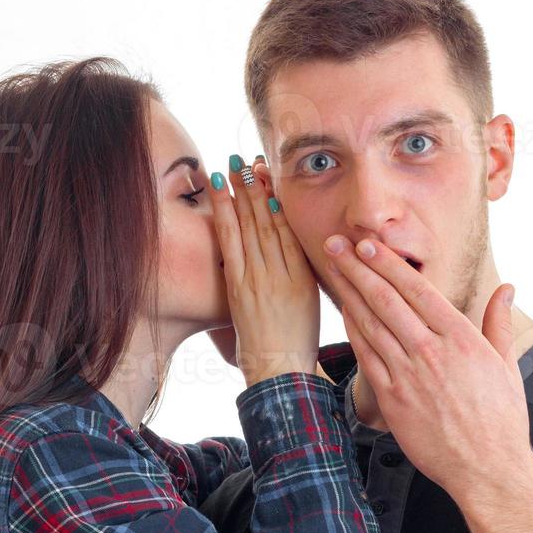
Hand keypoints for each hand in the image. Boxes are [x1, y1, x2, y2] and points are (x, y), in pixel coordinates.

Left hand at [207, 156, 319, 386]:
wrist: (280, 372)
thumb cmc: (297, 344)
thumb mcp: (310, 304)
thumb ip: (302, 273)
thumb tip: (290, 248)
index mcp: (304, 276)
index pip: (289, 227)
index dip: (278, 197)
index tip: (271, 173)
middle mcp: (283, 273)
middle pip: (269, 221)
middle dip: (258, 187)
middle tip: (249, 159)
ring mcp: (259, 280)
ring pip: (250, 227)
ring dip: (241, 194)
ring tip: (232, 167)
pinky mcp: (239, 289)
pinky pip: (232, 245)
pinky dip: (227, 217)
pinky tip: (222, 197)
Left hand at [322, 234, 532, 496]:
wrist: (487, 468)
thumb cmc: (501, 419)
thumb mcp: (506, 364)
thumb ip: (498, 322)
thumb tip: (507, 289)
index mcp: (460, 338)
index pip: (417, 290)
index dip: (388, 264)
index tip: (368, 245)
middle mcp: (431, 351)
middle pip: (387, 299)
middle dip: (358, 267)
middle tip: (336, 243)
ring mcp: (408, 375)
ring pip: (371, 323)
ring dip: (349, 291)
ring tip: (332, 267)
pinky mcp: (392, 399)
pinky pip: (367, 356)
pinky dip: (352, 330)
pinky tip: (342, 311)